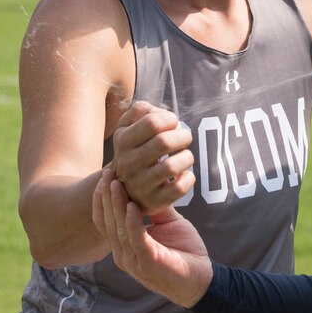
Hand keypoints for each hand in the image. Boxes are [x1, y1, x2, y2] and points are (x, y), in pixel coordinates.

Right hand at [93, 167, 212, 307]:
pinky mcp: (147, 262)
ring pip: (118, 228)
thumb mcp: (169, 223)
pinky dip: (132, 222)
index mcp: (125, 244)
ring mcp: (133, 260)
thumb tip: (154, 181)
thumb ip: (157, 207)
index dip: (103, 198)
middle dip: (106, 196)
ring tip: (116, 184)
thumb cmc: (184, 251)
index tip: (106, 175)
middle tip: (108, 172)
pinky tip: (132, 206)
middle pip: (108, 222)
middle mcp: (123, 253)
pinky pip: (136, 239)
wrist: (202, 279)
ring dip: (116, 205)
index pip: (106, 220)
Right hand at [111, 101, 195, 215]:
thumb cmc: (134, 148)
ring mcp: (139, 185)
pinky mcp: (153, 201)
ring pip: (171, 167)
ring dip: (187, 157)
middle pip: (163, 142)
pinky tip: (185, 174)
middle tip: (185, 138)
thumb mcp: (129, 126)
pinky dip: (189, 179)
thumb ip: (142, 111)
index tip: (173, 123)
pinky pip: (178, 189)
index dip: (169, 119)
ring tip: (186, 156)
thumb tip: (161, 114)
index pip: (152, 123)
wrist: (124, 185)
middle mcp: (127, 163)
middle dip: (183, 136)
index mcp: (122, 141)